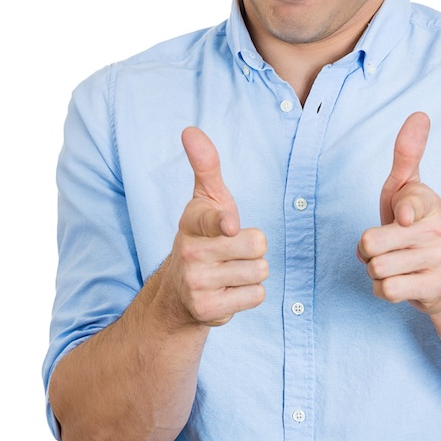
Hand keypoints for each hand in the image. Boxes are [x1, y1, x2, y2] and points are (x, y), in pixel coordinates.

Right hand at [163, 127, 267, 326]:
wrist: (181, 292)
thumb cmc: (205, 235)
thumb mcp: (207, 198)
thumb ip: (205, 164)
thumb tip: (190, 130)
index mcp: (192, 222)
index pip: (213, 220)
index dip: (224, 223)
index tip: (229, 226)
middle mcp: (190, 252)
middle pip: (257, 244)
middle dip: (253, 248)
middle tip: (232, 250)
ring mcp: (196, 283)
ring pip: (259, 270)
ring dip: (252, 272)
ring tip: (229, 271)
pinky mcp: (208, 310)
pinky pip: (257, 295)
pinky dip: (249, 294)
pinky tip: (228, 291)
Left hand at [357, 112, 440, 314]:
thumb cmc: (415, 224)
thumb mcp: (406, 187)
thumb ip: (407, 153)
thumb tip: (420, 114)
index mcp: (428, 200)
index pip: (404, 204)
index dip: (399, 213)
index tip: (404, 218)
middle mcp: (438, 228)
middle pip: (370, 243)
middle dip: (368, 250)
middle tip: (387, 246)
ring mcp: (439, 259)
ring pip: (376, 268)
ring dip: (375, 270)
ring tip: (396, 262)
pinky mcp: (436, 288)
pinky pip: (386, 290)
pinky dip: (384, 289)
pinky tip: (402, 281)